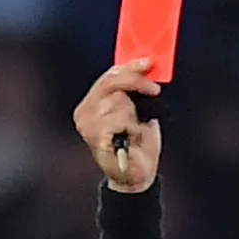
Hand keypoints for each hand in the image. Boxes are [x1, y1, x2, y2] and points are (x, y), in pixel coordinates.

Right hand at [79, 59, 162, 193]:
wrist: (138, 176)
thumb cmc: (138, 146)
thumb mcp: (139, 113)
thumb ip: (135, 92)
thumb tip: (146, 70)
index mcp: (92, 104)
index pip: (108, 76)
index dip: (129, 67)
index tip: (148, 62)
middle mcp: (85, 112)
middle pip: (111, 82)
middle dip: (136, 83)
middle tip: (153, 90)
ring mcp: (87, 124)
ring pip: (118, 100)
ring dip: (134, 115)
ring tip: (134, 131)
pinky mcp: (94, 136)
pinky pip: (119, 118)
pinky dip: (131, 127)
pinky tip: (130, 138)